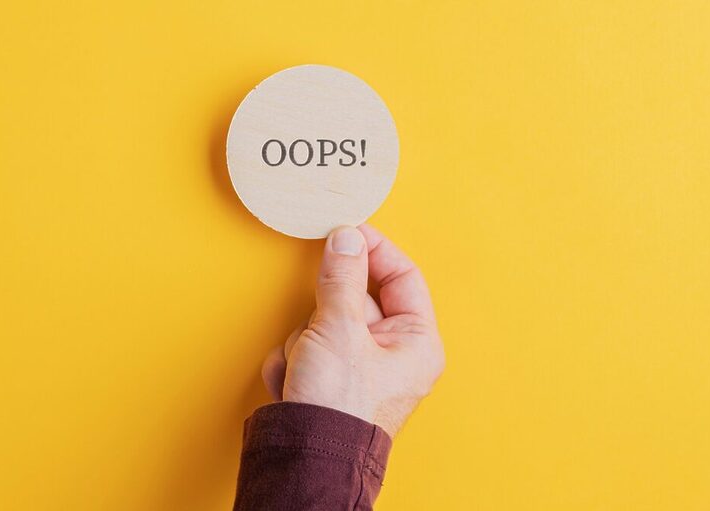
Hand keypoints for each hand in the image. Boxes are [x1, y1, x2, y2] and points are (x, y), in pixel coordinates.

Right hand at [261, 224, 444, 437]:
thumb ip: (341, 278)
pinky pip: (309, 346)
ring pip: (325, 321)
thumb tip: (346, 237)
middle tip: (317, 327)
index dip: (374, 250)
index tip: (347, 231)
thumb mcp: (339, 331)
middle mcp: (393, 353)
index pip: (402, 276)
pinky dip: (294, 360)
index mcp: (416, 342)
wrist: (305, 461)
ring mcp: (361, 367)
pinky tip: (295, 382)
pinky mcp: (332, 379)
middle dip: (324, 313)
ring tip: (306, 368)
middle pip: (355, 299)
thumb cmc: (338, 406)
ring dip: (304, 340)